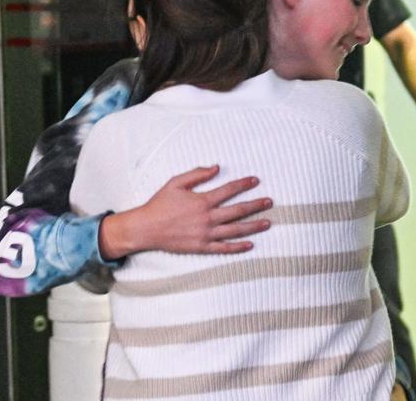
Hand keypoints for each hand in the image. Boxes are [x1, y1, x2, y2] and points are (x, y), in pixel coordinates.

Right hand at [98, 165, 271, 258]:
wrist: (146, 228)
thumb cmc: (160, 204)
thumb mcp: (176, 183)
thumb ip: (197, 174)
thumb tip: (217, 167)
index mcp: (202, 201)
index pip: (229, 190)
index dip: (244, 184)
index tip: (256, 180)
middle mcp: (207, 218)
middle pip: (237, 210)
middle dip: (255, 205)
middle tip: (270, 201)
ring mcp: (205, 234)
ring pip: (235, 230)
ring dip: (253, 226)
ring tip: (268, 222)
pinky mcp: (201, 247)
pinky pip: (224, 248)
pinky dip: (238, 247)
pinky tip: (250, 244)